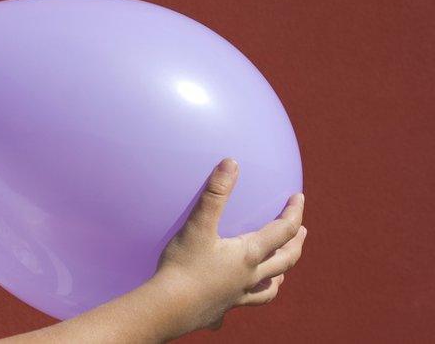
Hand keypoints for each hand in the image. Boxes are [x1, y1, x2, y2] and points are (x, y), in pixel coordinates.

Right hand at [153, 158, 306, 334]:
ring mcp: (238, 296)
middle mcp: (251, 277)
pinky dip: (248, 299)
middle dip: (296, 243)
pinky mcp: (223, 309)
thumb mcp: (198, 225)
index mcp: (249, 255)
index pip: (283, 231)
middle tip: (302, 231)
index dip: (294, 213)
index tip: (298, 198)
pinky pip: (242, 305)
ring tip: (281, 270)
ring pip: (269, 287)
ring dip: (280, 274)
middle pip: (285, 260)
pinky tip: (238, 298)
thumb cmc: (183, 265)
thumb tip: (231, 163)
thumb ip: (215, 194)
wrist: (168, 308)